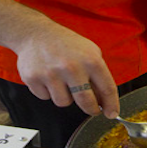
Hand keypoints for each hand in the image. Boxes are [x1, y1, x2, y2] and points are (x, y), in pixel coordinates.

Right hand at [0, 0, 119, 117]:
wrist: (36, 33)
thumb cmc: (66, 44)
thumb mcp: (90, 52)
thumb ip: (98, 75)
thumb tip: (104, 100)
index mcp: (90, 60)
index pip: (107, 89)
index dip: (111, 105)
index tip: (112, 113)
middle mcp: (72, 67)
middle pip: (86, 102)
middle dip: (91, 109)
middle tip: (92, 108)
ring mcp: (52, 74)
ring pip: (64, 103)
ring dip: (65, 96)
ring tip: (62, 81)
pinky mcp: (34, 79)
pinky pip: (45, 97)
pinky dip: (48, 91)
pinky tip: (48, 77)